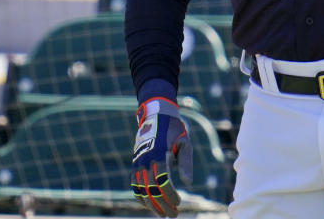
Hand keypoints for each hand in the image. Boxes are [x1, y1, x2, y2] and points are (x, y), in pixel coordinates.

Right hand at [131, 97, 192, 216]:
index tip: (179, 202)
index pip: (162, 181)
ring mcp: (138, 162)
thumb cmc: (174, 129)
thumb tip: (188, 182)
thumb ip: (186, 162)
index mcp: (158, 154)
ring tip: (162, 215)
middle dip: (161, 205)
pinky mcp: (135, 164)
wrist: (156, 114)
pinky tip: (150, 205)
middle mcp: (145, 160)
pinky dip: (141, 196)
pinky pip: (135, 184)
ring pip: (141, 190)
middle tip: (172, 215)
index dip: (170, 194)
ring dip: (151, 204)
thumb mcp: (185, 142)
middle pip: (151, 189)